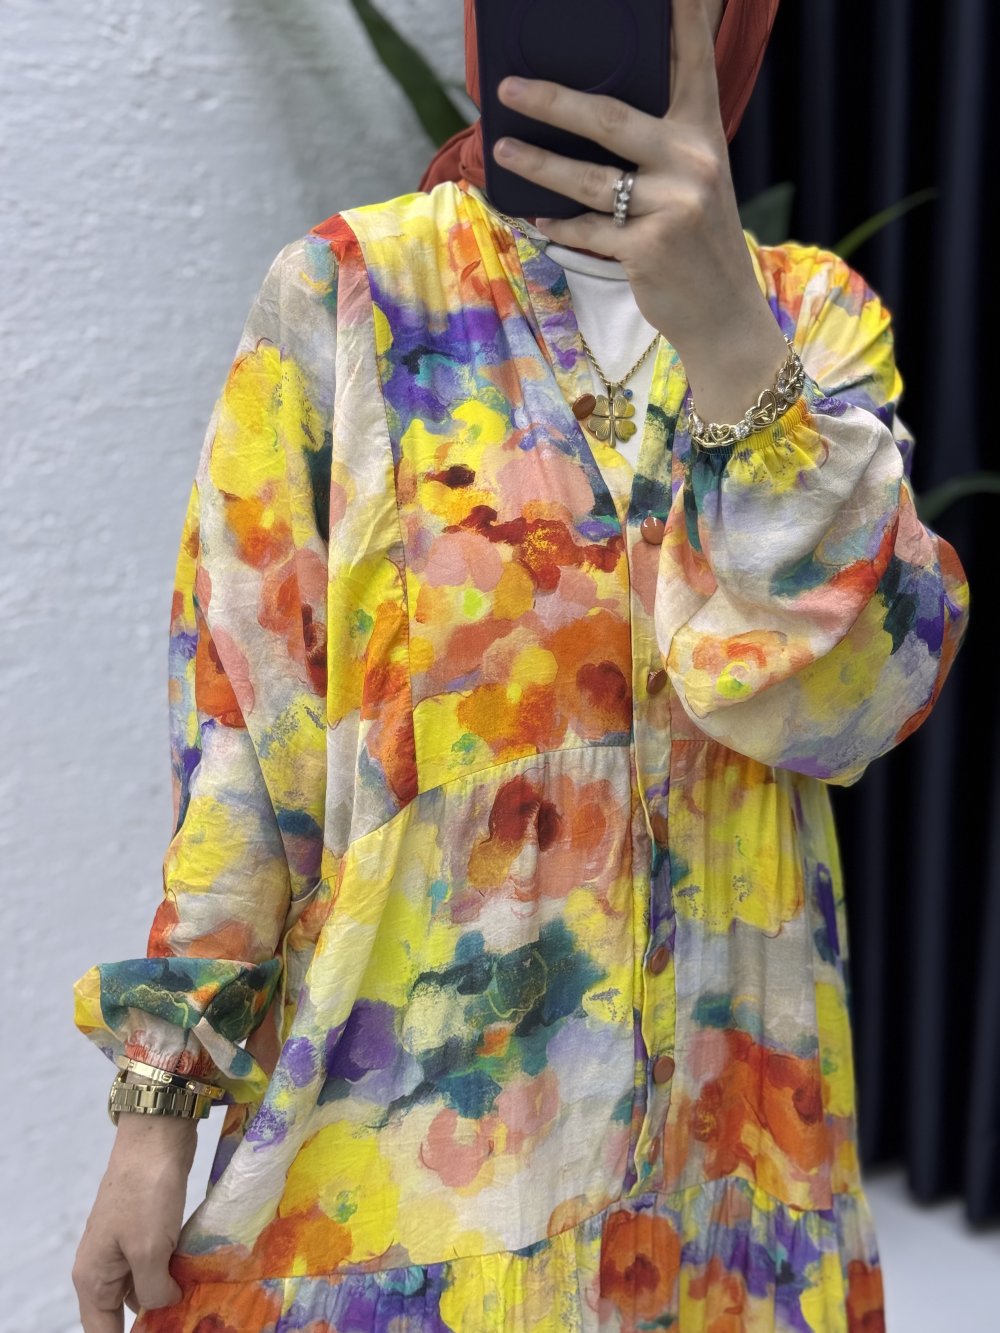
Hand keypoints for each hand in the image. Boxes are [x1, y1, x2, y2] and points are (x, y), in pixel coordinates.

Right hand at [72, 1111, 197, 1331]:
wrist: (155, 1137)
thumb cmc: (146, 1193)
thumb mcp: (149, 1251)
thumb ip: (154, 1291)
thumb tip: (167, 1303)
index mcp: (94, 1278)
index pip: (102, 1332)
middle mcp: (104, 1266)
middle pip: (125, 1312)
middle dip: (155, 1320)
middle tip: (188, 1321)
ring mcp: (125, 1245)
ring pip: (146, 1286)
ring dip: (169, 1296)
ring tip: (198, 1304)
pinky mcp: (147, 1228)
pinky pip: (158, 1263)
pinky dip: (175, 1272)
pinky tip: (199, 1278)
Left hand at [491, 0, 788, 422]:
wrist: (723, 313)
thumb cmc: (698, 240)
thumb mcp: (695, 180)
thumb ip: (660, 142)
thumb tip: (590, 112)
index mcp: (704, 133)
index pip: (692, 59)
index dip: (682, 15)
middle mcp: (694, 162)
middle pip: (609, 118)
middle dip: (552, 100)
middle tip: (509, 86)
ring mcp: (672, 207)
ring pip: (587, 179)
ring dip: (537, 164)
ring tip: (502, 148)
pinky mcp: (649, 249)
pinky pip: (586, 229)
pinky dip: (557, 223)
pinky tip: (534, 214)